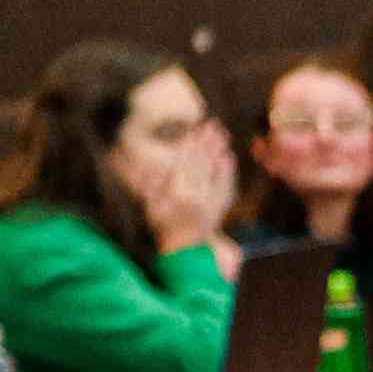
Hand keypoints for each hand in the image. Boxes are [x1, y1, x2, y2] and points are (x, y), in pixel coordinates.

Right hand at [145, 126, 236, 255]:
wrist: (185, 247)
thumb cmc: (163, 224)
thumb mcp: (150, 206)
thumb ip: (147, 186)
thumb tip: (143, 166)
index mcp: (177, 193)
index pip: (185, 163)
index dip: (191, 145)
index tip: (194, 129)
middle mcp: (196, 196)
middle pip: (202, 164)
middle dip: (207, 143)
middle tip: (212, 123)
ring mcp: (211, 202)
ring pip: (215, 173)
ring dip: (219, 151)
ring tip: (222, 133)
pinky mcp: (221, 206)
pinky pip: (226, 186)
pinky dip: (228, 172)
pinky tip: (228, 157)